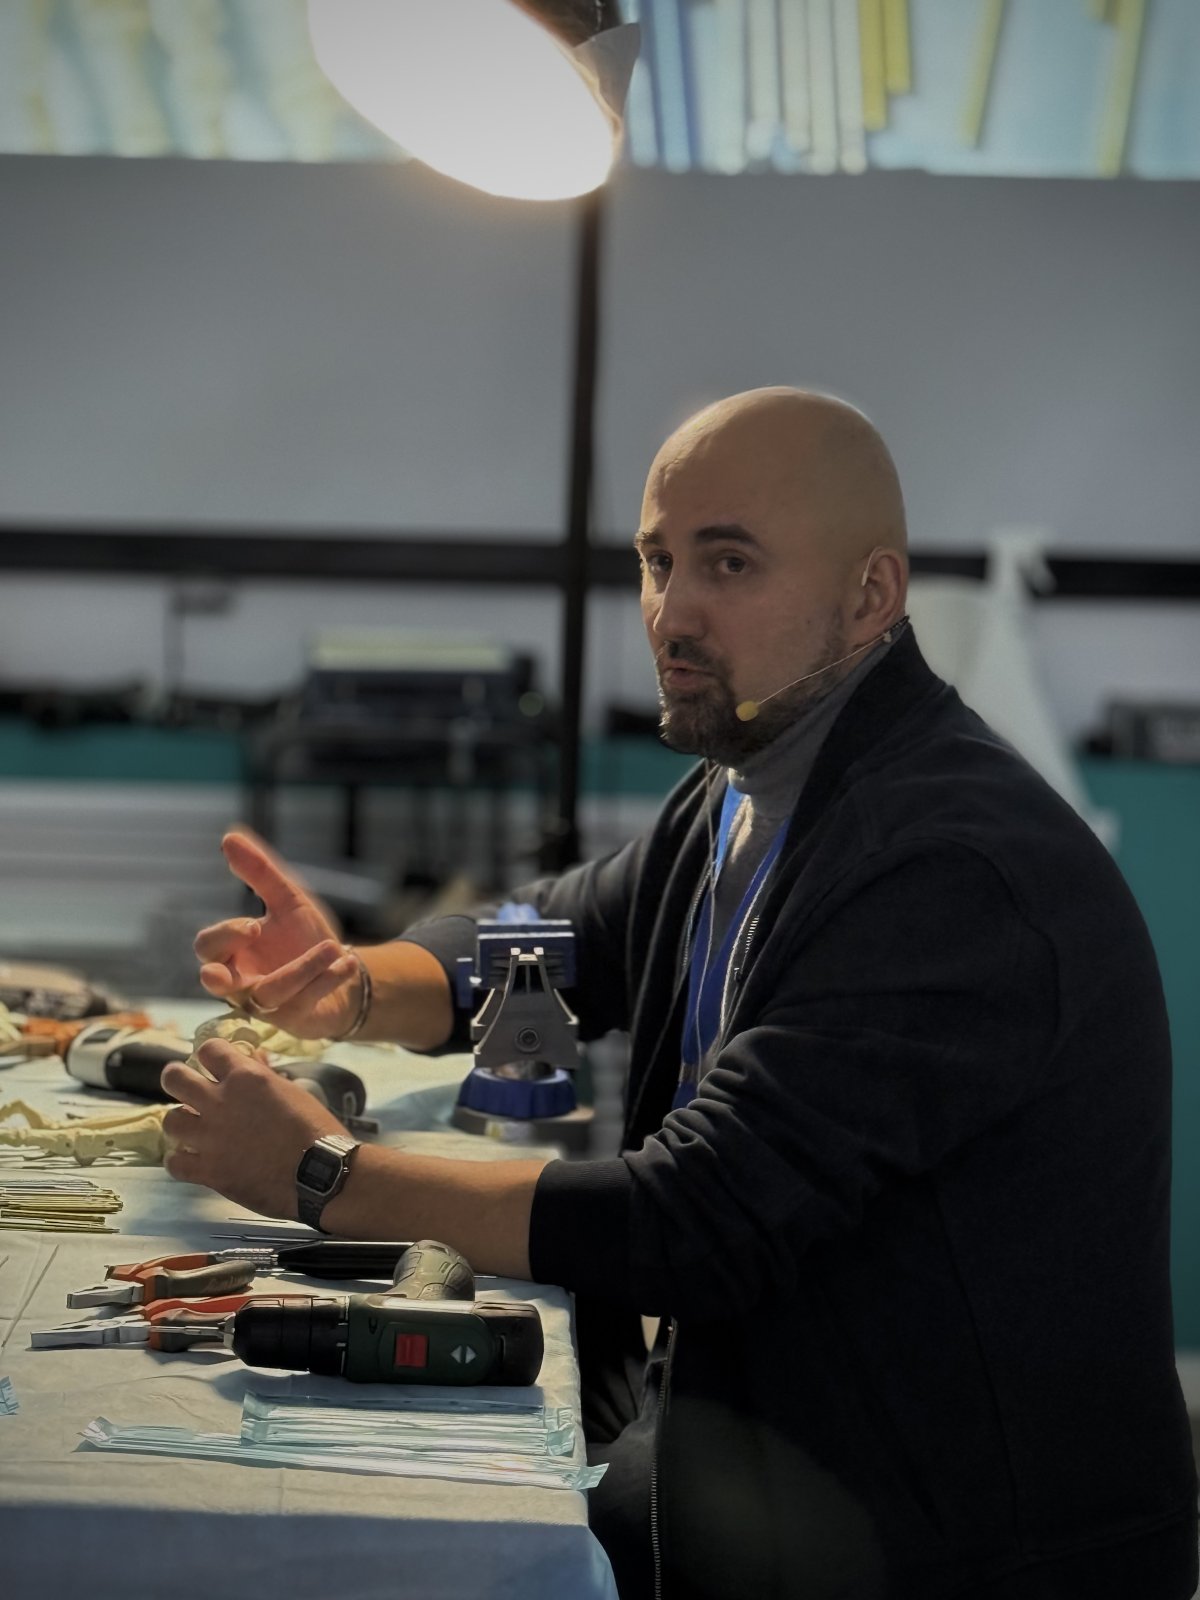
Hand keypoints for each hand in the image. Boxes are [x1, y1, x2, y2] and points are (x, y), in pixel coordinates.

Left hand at [162, 1040, 342, 1217]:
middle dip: (178, 1080)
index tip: (214, 1064)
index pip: (209, 1049)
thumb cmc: (316, 1129)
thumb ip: (264, 1075)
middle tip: (187, 1089)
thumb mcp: (293, 1092)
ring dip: (182, 1123)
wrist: (321, 1174)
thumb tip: (252, 1059)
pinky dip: (181, 1162)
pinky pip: (175, 1163)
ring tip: (193, 1130)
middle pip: (175, 1078)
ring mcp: (210, 1138)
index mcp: (245, 1077)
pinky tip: (193, 1162)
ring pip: (170, 1120)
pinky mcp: (208, 1171)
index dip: (210, 1055)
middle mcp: (220, 1102)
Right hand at [195, 829, 360, 1038]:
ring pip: (269, 995)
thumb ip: (260, 872)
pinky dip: (327, 981)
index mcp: (232, 953)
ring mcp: (267, 1006)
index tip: (255, 925)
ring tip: (335, 947)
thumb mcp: (287, 901)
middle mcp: (241, 983)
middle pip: (214, 982)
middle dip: (224, 970)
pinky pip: (304, 1004)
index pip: (207, 947)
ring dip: (302, 969)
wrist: (341, 969)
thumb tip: (229, 837)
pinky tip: (348, 962)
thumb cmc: (303, 938)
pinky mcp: (295, 1020)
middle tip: (253, 938)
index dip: (225, 936)